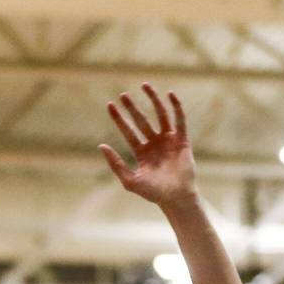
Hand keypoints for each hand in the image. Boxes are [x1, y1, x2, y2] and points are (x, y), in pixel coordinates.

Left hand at [100, 84, 196, 207]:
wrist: (175, 198)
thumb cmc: (152, 193)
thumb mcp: (129, 180)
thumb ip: (115, 163)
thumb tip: (101, 145)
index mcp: (141, 152)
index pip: (128, 131)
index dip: (119, 119)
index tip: (109, 105)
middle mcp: (154, 143)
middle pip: (141, 120)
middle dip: (132, 107)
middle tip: (123, 95)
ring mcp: (169, 141)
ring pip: (160, 115)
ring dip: (153, 100)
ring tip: (144, 85)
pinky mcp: (182, 141)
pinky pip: (180, 120)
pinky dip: (176, 107)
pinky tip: (170, 94)